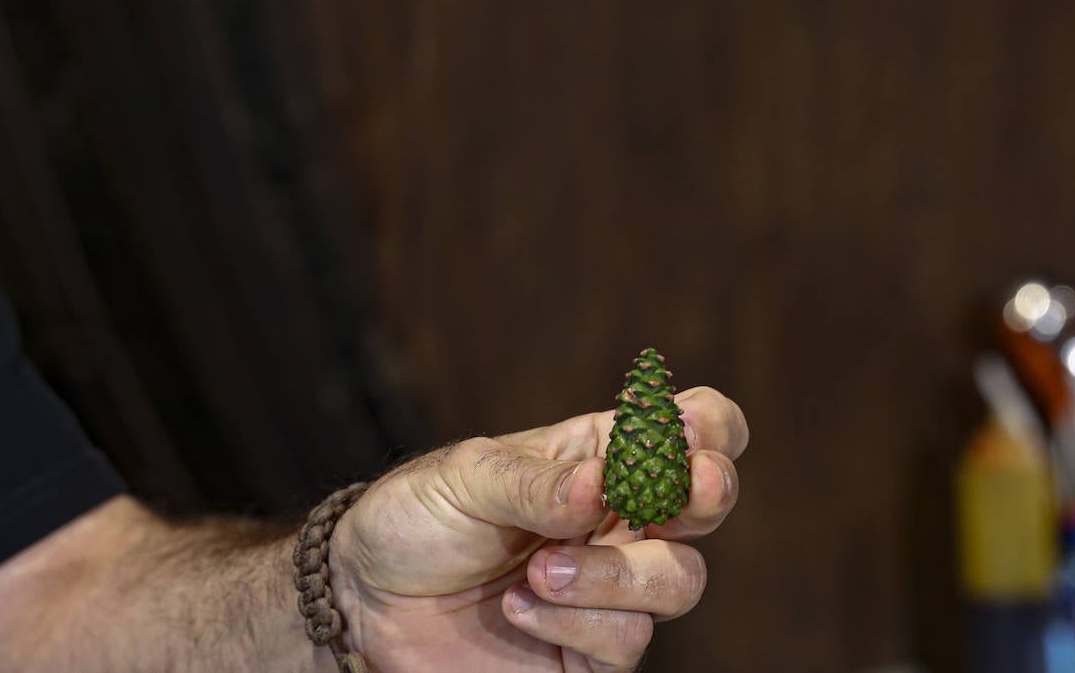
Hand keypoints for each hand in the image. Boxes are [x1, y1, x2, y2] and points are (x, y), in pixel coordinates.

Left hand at [329, 386, 747, 671]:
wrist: (364, 603)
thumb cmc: (417, 519)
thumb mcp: (465, 478)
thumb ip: (538, 482)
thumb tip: (606, 484)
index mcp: (600, 455)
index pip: (690, 426)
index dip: (707, 425)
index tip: (681, 431)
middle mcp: (620, 519)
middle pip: (710, 502)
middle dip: (709, 493)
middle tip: (686, 487)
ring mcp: (612, 587)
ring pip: (679, 579)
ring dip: (614, 574)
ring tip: (538, 571)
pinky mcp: (592, 650)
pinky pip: (628, 640)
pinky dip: (575, 622)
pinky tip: (519, 608)